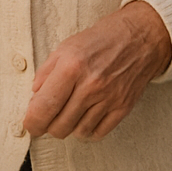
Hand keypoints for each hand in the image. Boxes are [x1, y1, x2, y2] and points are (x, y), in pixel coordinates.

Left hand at [23, 2, 171, 140]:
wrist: (140, 37)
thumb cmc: (102, 39)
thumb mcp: (66, 46)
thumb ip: (46, 72)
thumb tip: (34, 98)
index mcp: (72, 66)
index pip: (43, 108)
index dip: (32, 122)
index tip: (31, 124)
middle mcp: (90, 85)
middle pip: (59, 126)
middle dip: (49, 126)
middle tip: (50, 116)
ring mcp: (108, 98)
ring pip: (78, 132)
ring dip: (70, 126)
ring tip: (71, 111)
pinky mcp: (123, 107)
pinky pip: (98, 133)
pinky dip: (89, 129)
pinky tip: (86, 116)